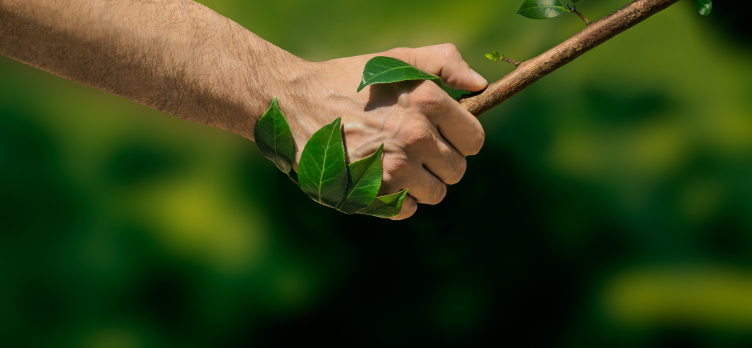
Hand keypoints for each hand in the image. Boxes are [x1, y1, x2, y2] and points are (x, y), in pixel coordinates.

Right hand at [276, 44, 487, 219]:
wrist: (295, 104)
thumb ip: (444, 63)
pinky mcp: (372, 192)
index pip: (474, 140)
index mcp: (427, 102)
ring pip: (436, 193)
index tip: (444, 134)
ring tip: (399, 163)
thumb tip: (480, 85)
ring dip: (423, 183)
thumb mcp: (397, 59)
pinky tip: (381, 176)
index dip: (462, 138)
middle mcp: (414, 137)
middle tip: (417, 147)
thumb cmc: (350, 80)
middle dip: (442, 161)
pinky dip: (399, 199)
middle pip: (456, 170)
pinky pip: (406, 209)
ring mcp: (393, 168)